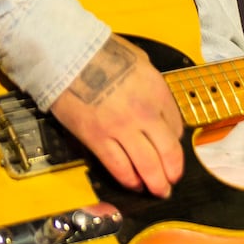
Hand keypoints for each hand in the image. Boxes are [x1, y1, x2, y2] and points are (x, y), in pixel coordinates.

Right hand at [49, 35, 184, 196]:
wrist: (67, 55)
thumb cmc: (101, 52)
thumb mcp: (140, 62)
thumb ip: (152, 86)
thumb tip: (158, 105)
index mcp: (157, 91)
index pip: (176, 127)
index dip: (175, 142)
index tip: (170, 148)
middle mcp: (144, 113)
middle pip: (168, 152)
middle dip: (173, 172)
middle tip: (172, 181)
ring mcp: (121, 128)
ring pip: (147, 165)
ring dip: (156, 183)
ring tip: (158, 190)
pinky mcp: (98, 139)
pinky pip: (119, 166)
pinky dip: (130, 180)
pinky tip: (134, 184)